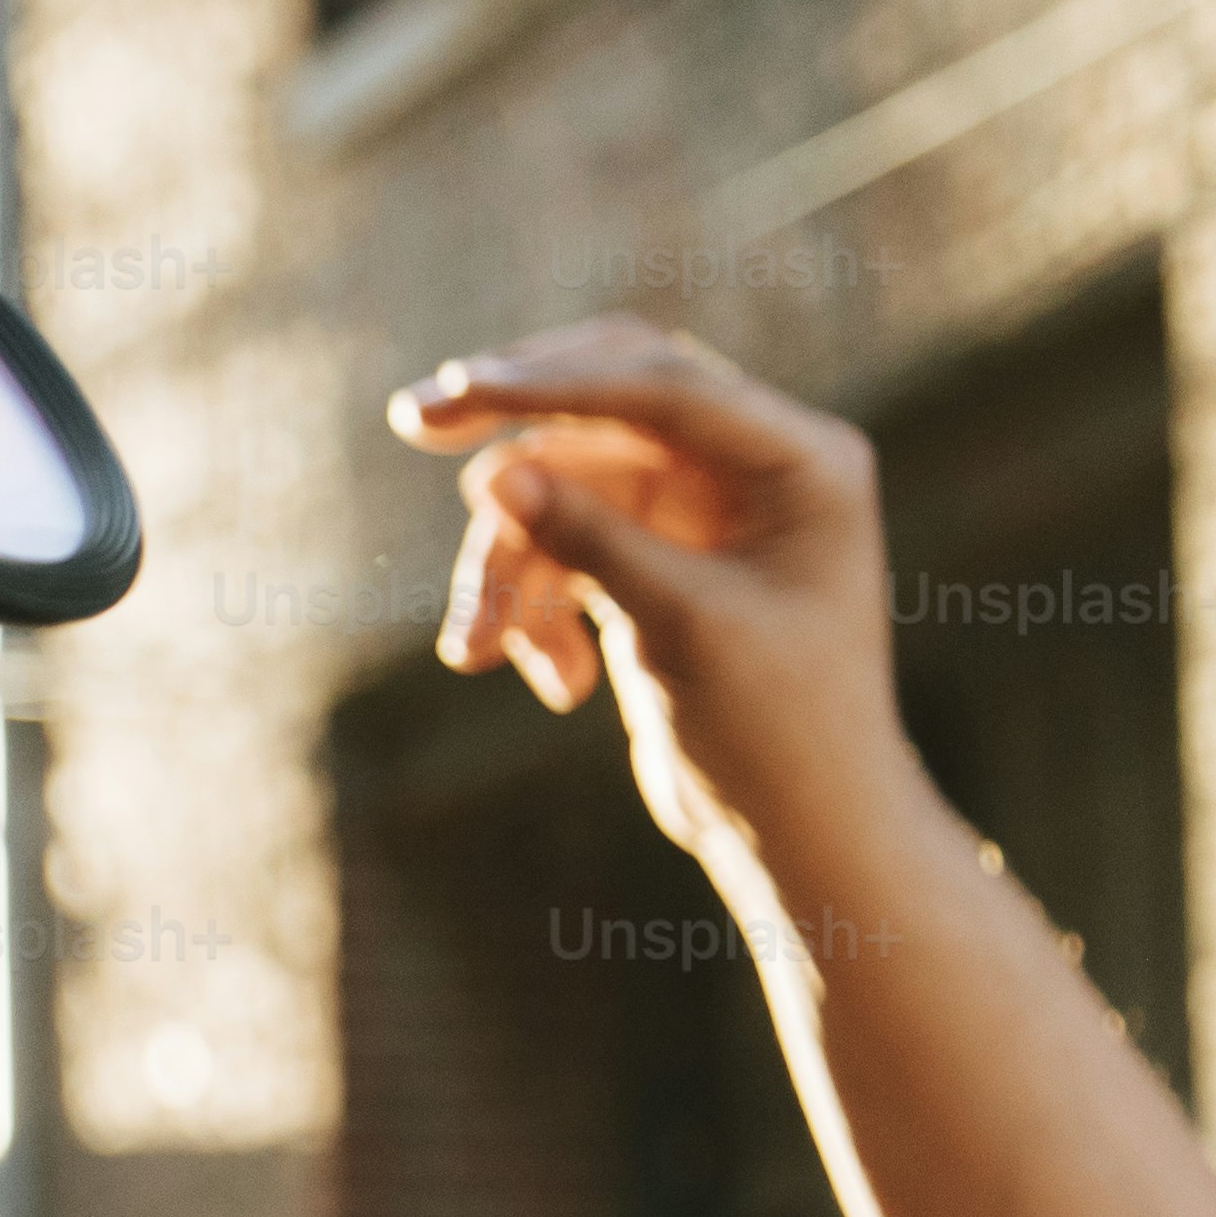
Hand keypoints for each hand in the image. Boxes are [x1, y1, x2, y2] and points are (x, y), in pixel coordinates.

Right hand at [388, 317, 927, 887]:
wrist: (803, 831)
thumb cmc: (778, 731)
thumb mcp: (683, 627)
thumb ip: (592, 540)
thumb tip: (492, 471)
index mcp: (799, 461)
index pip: (662, 389)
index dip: (555, 385)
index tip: (459, 393)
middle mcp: (753, 467)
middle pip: (607, 407)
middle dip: (514, 431)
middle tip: (412, 418)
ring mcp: (701, 512)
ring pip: (567, 493)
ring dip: (510, 568)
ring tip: (469, 654)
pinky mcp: (656, 562)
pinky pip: (565, 550)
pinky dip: (536, 610)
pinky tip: (556, 684)